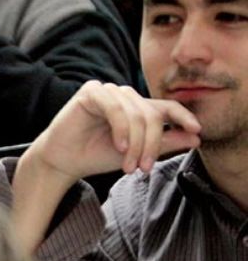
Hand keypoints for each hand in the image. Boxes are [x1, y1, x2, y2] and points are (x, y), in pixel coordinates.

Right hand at [25, 81, 201, 183]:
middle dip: (151, 144)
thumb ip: (164, 143)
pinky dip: (121, 130)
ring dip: (136, 142)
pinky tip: (118, 147)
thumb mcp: (137, 153)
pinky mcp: (90, 92)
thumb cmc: (95, 155)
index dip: (184, 115)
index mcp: (136, 107)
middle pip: (152, 114)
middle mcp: (124, 96)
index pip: (166, 106)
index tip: (196, 130)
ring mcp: (107, 92)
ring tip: (128, 165)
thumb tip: (196, 137)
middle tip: (144, 168)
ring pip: (136, 113)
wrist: (63, 162)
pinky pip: (116, 108)